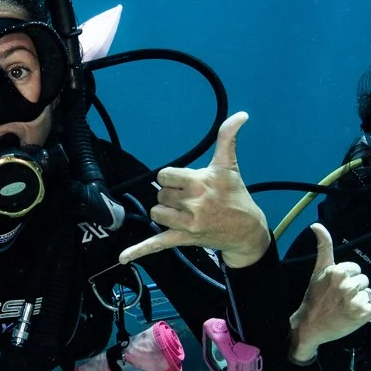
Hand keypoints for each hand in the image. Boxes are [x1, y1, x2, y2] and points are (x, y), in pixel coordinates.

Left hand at [118, 111, 272, 268]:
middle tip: (191, 200)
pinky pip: (157, 244)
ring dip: (165, 212)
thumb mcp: (229, 166)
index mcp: (200, 183)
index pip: (165, 175)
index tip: (187, 182)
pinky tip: (124, 257)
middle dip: (172, 196)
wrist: (247, 230)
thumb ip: (228, 138)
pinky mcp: (184, 239)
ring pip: (156, 213)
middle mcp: (193, 203)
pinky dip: (139, 251)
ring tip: (184, 213)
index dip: (173, 178)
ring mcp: (187, 224)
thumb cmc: (236, 196)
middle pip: (160, 194)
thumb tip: (241, 114)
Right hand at [287, 223, 370, 363]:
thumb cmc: (314, 297)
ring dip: (360, 301)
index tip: (334, 287)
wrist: (310, 325)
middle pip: (364, 280)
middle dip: (354, 290)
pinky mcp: (364, 314)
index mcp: (338, 271)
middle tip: (338, 300)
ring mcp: (356, 300)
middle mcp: (347, 285)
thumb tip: (317, 224)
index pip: (356, 268)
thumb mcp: (318, 270)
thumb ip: (323, 245)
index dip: (347, 278)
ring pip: (369, 293)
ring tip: (345, 308)